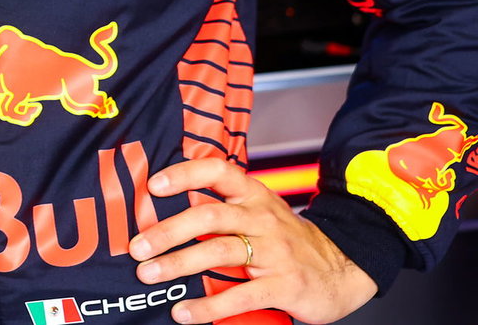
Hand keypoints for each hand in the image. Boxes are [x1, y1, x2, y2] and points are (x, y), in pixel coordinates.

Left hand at [129, 157, 376, 323]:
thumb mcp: (259, 212)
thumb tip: (162, 212)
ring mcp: (275, 252)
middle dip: (168, 231)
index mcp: (254, 195)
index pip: (217, 171)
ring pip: (219, 251)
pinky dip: (208, 306)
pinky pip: (240, 295)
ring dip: (178, 264)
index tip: (153, 186)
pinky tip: (184, 312)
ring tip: (149, 275)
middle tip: (137, 247)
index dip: (184, 174)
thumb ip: (221, 208)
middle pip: (209, 216)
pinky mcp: (284, 285)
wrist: (344, 269)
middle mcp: (262, 218)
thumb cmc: (287, 239)